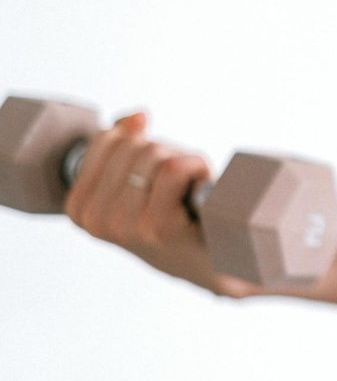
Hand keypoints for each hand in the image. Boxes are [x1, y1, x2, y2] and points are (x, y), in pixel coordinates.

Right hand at [64, 111, 255, 297]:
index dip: (142, 144)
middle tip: (178, 186)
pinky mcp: (158, 226)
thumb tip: (138, 116)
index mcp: (80, 207)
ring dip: (184, 162)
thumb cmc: (176, 214)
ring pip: (155, 155)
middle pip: (134, 144)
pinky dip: (197, 167)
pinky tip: (201, 190)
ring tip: (189, 192)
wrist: (212, 263)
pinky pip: (175, 168)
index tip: (155, 177)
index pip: (106, 140)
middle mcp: (96, 219)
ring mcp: (125, 225)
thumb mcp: (139, 178)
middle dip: (165, 154)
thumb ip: (124, 142)